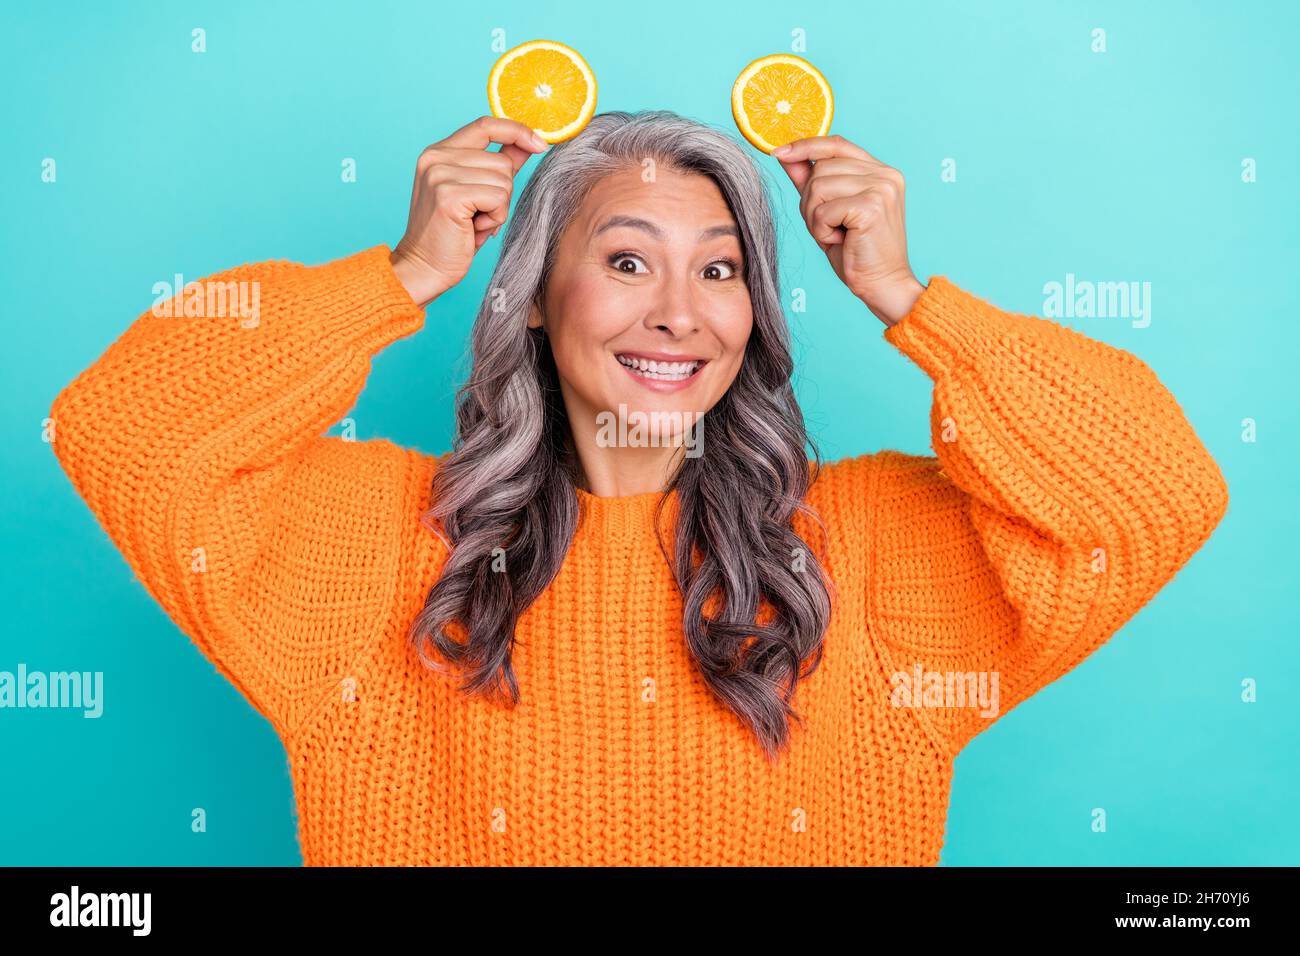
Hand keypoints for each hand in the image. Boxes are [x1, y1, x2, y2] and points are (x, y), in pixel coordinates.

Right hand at [390, 115, 549, 306]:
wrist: (423, 267)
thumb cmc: (452, 236)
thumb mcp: (476, 194)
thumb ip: (497, 166)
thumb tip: (528, 144)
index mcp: (439, 152)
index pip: (485, 124)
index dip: (516, 131)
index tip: (540, 144)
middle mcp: (436, 157)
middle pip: (502, 160)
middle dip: (503, 192)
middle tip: (479, 214)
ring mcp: (440, 174)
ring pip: (504, 180)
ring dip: (499, 208)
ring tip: (474, 222)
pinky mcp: (449, 195)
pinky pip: (499, 198)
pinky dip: (495, 217)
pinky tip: (474, 229)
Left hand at [773, 135, 924, 326]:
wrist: (882, 285)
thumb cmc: (856, 253)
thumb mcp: (828, 211)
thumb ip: (810, 182)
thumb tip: (785, 155)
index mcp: (880, 171)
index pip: (836, 144)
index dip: (806, 146)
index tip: (778, 153)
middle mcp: (885, 174)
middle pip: (821, 168)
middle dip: (810, 200)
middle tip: (827, 226)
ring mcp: (881, 187)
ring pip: (818, 187)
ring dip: (815, 217)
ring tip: (836, 234)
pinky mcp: (871, 206)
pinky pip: (823, 210)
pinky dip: (821, 230)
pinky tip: (840, 240)